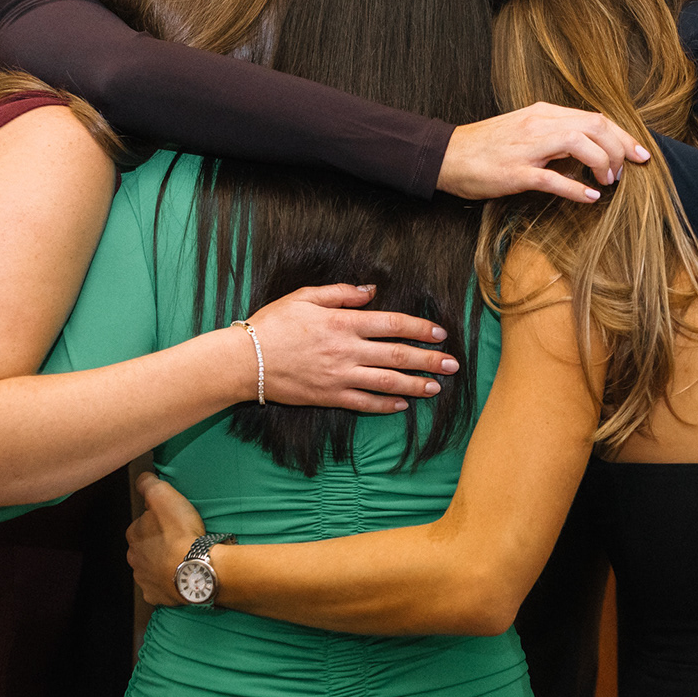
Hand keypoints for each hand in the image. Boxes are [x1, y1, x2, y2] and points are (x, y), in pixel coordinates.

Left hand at [127, 471, 204, 606]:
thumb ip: (148, 484)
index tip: (172, 522)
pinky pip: (159, 588)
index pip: (141, 524)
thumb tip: (141, 479)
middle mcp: (134, 558)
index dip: (157, 522)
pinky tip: (178, 577)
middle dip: (156, 545)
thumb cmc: (180, 532)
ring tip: (181, 559)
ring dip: (161, 564)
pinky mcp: (155, 595)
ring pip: (150, 568)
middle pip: (144, 548)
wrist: (197, 568)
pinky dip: (166, 584)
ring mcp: (143, 579)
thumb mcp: (164, 496)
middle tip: (179, 541)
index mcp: (134, 534)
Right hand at [245, 283, 459, 413]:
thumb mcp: (304, 297)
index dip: (420, 328)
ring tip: (436, 387)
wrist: (244, 360)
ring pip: (388, 383)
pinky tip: (402, 404)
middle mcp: (347, 350)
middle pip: (398, 356)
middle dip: (429, 360)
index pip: (393, 324)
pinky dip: (386, 404)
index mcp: (344, 322)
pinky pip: (365, 403)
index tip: (439, 333)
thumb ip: (341, 292)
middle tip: (453, 364)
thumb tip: (371, 291)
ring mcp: (340, 377)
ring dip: (416, 385)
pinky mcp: (330, 397)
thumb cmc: (273, 324)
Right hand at [439, 103, 649, 204]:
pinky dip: (576, 187)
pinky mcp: (516, 172)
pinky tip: (590, 197)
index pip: (594, 118)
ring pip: (579, 143)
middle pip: (594, 126)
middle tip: (629, 170)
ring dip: (601, 163)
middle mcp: (539, 124)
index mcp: (543, 113)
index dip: (622, 135)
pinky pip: (553, 177)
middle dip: (620, 147)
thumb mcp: (525, 131)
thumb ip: (555, 135)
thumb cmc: (486, 147)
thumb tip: (588, 150)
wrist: (447, 155)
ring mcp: (527, 147)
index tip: (639, 153)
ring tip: (609, 182)